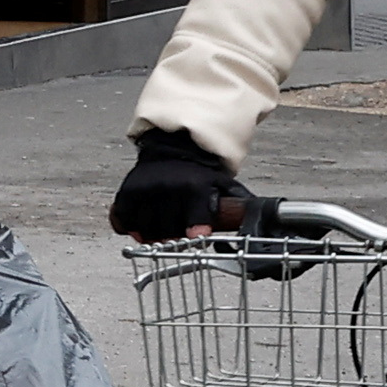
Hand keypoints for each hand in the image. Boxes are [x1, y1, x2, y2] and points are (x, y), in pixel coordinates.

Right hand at [110, 128, 251, 242]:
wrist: (171, 148)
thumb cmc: (199, 173)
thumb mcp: (223, 184)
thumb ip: (238, 203)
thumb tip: (261, 220)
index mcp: (194, 185)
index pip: (193, 214)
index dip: (196, 227)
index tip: (197, 236)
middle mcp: (168, 186)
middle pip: (168, 230)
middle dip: (174, 238)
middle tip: (178, 237)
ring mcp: (145, 190)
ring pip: (146, 230)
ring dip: (153, 236)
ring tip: (161, 231)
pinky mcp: (127, 192)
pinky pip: (124, 220)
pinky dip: (130, 227)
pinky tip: (139, 225)